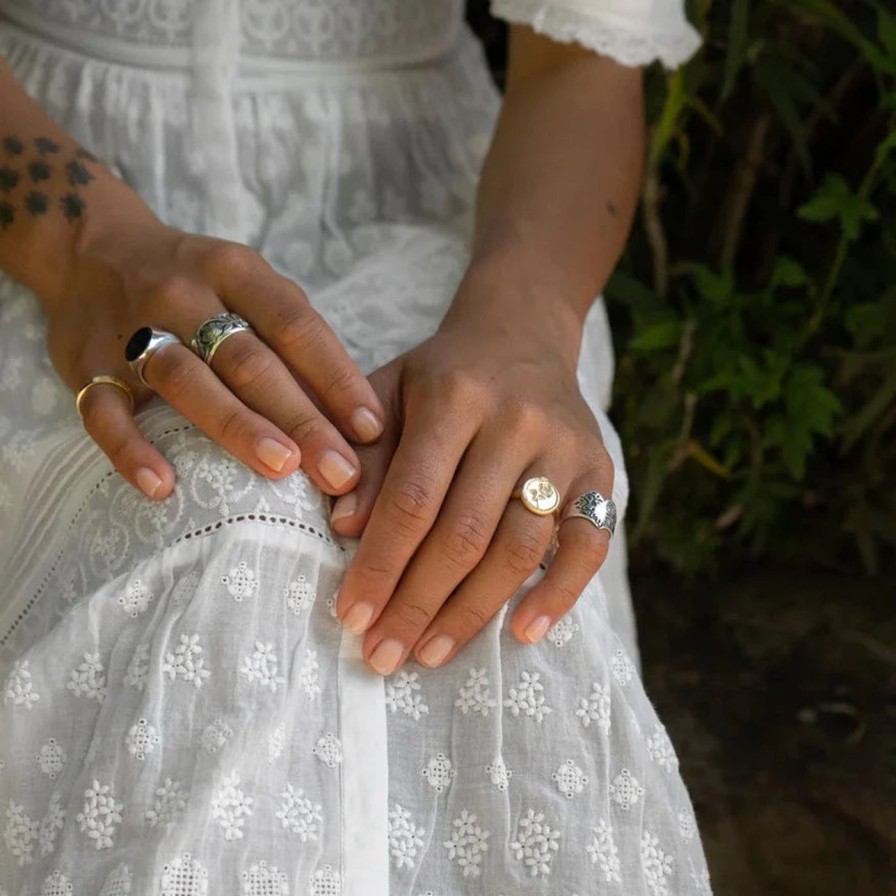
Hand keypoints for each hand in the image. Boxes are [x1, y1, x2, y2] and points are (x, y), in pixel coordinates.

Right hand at [49, 218, 384, 498]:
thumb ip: (294, 338)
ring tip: (281, 469)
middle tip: (339, 470)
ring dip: (236, 426)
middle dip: (301, 417)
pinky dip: (132, 449)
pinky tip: (162, 486)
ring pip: (187, 380)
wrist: (92, 251)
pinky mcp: (85, 366)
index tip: (370, 428)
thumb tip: (353, 413)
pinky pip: (104, 412)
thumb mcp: (248, 285)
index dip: (336, 377)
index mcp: (235, 271)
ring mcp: (131, 329)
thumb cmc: (198, 284)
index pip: (295, 324)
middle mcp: (185, 293)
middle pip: (249, 359)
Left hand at [331, 282, 614, 674]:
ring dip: (473, 611)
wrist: (521, 334)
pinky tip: (524, 632)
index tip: (351, 615)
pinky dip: (560, 593)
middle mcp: (516, 422)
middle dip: (417, 603)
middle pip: (464, 533)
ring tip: (429, 654)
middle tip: (383, 655)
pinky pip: (589, 543)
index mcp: (455, 397)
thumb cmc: (443, 374)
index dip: (380, 564)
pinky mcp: (600, 470)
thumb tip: (346, 528)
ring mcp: (565, 449)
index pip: (412, 498)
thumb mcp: (391, 394)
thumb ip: (367, 455)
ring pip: (520, 548)